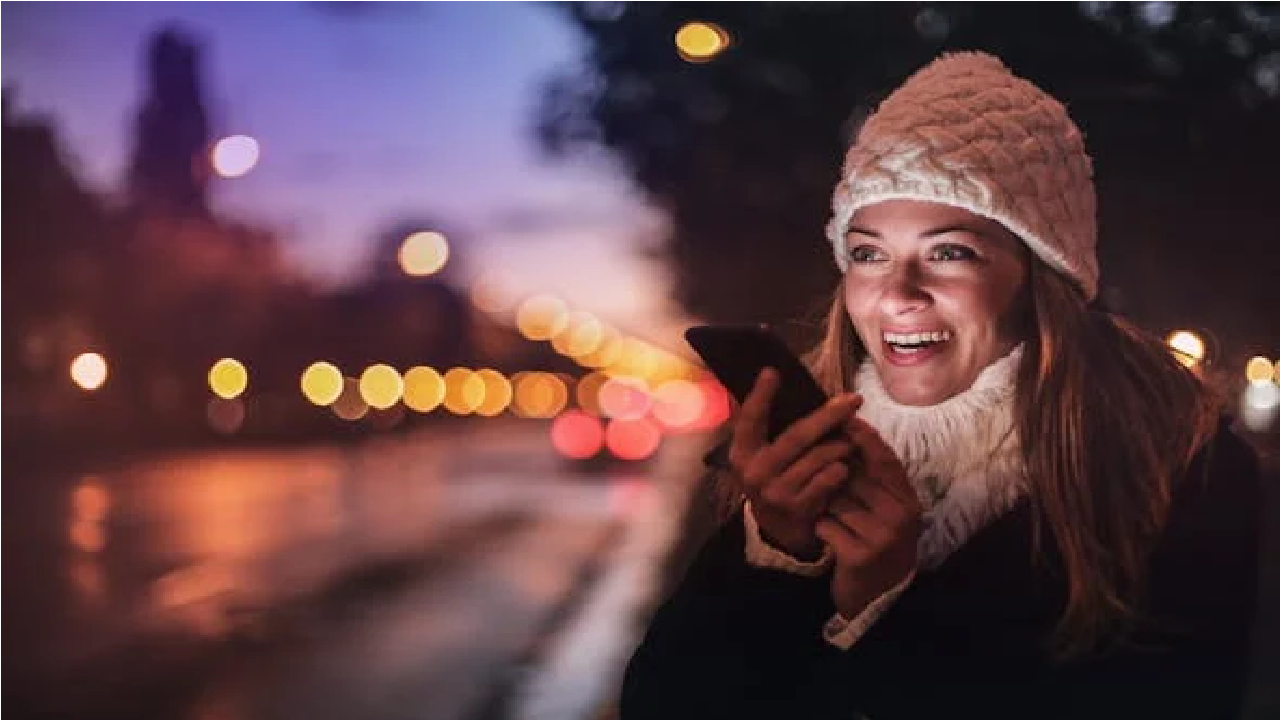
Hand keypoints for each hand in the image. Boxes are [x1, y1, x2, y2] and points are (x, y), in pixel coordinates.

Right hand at [727, 368, 861, 557]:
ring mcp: (777, 492)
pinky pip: (829, 478)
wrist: (778, 529)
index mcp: (742, 453)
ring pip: (819, 456)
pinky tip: (844, 467)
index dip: (760, 396)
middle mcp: (755, 472)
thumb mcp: (761, 454)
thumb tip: (772, 377)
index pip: (750, 419)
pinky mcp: (799, 507)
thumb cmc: (775, 477)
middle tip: (854, 399)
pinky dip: (841, 469)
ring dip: (841, 444)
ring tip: (851, 439)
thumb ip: (766, 425)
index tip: (772, 371)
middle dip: (829, 414)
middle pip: (798, 435)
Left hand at [815, 417, 922, 618]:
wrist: (876, 598)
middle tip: (832, 491)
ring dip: (828, 509)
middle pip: (854, 478)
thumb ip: (872, 478)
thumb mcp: (884, 509)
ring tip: (838, 523)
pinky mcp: (859, 556)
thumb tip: (850, 429)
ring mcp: (881, 537)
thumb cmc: (875, 542)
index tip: (845, 420)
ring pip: (836, 501)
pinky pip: (826, 526)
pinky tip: (830, 540)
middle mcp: (900, 517)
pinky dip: (821, 530)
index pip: (885, 460)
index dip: (865, 438)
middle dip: (836, 481)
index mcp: (908, 500)